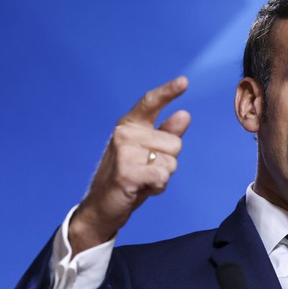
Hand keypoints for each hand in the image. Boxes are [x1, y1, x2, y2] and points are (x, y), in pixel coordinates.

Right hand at [69, 77, 190, 252]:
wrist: (102, 206)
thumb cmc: (128, 176)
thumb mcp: (149, 153)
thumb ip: (166, 133)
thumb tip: (184, 114)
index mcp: (130, 125)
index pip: (150, 103)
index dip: (168, 91)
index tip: (184, 81)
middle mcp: (125, 133)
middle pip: (175, 142)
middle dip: (168, 161)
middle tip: (146, 170)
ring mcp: (124, 151)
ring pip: (171, 161)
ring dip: (163, 176)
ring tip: (143, 179)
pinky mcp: (127, 171)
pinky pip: (163, 176)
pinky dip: (158, 187)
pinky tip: (142, 188)